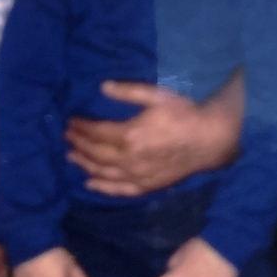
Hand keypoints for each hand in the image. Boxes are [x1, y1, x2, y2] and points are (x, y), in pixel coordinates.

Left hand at [65, 79, 241, 195]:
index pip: (96, 132)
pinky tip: (90, 183)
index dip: (81, 127)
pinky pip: (120, 190)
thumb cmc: (184, 113)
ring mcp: (138, 176)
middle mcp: (130, 159)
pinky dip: (103, 188)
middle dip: (79, 144)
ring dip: (84, 164)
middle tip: (67, 136)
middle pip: (96, 153)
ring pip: (104, 173)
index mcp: (131, 135)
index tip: (71, 121)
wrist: (209, 139)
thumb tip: (102, 87)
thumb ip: (128, 91)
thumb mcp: (156, 95)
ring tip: (71, 156)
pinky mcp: (148, 186)